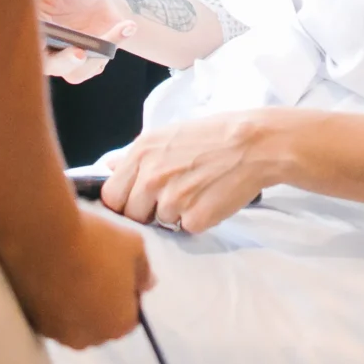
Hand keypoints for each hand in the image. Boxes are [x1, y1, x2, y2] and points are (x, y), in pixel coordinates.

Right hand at [18, 203, 152, 349]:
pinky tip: (51, 274)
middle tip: (93, 267)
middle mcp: (90, 338)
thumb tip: (149, 284)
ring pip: (74, 320)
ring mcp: (59, 334)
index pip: (131, 315)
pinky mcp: (34, 324)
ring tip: (69, 268)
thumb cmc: (94, 241)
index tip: (116, 269)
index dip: (126, 292)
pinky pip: (51, 316)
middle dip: (101, 302)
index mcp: (119, 324)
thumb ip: (145, 270)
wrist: (41, 237)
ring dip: (76, 303)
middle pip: (101, 322)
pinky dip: (53, 302)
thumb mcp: (134, 246)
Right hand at [33, 0, 135, 83]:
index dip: (29, 42)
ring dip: (89, 61)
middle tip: (78, 53)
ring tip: (107, 38)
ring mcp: (64, 58)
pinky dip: (112, 45)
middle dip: (61, 62)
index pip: (21, 40)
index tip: (46, 36)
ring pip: (71, 72)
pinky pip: (95, 66)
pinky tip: (127, 26)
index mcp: (29, 26)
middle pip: (44, 65)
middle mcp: (42, 48)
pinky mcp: (86, 63)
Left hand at [103, 110, 286, 234]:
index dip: (122, 201)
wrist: (255, 144)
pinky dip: (196, 220)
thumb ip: (137, 156)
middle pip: (130, 214)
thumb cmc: (213, 136)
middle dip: (145, 212)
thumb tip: (108, 166)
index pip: (110, 194)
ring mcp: (172, 200)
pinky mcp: (194, 219)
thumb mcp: (168, 134)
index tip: (135, 200)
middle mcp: (152, 176)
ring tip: (196, 191)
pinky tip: (209, 199)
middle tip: (170, 197)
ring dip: (174, 215)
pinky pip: (185, 229)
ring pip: (159, 222)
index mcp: (141, 153)